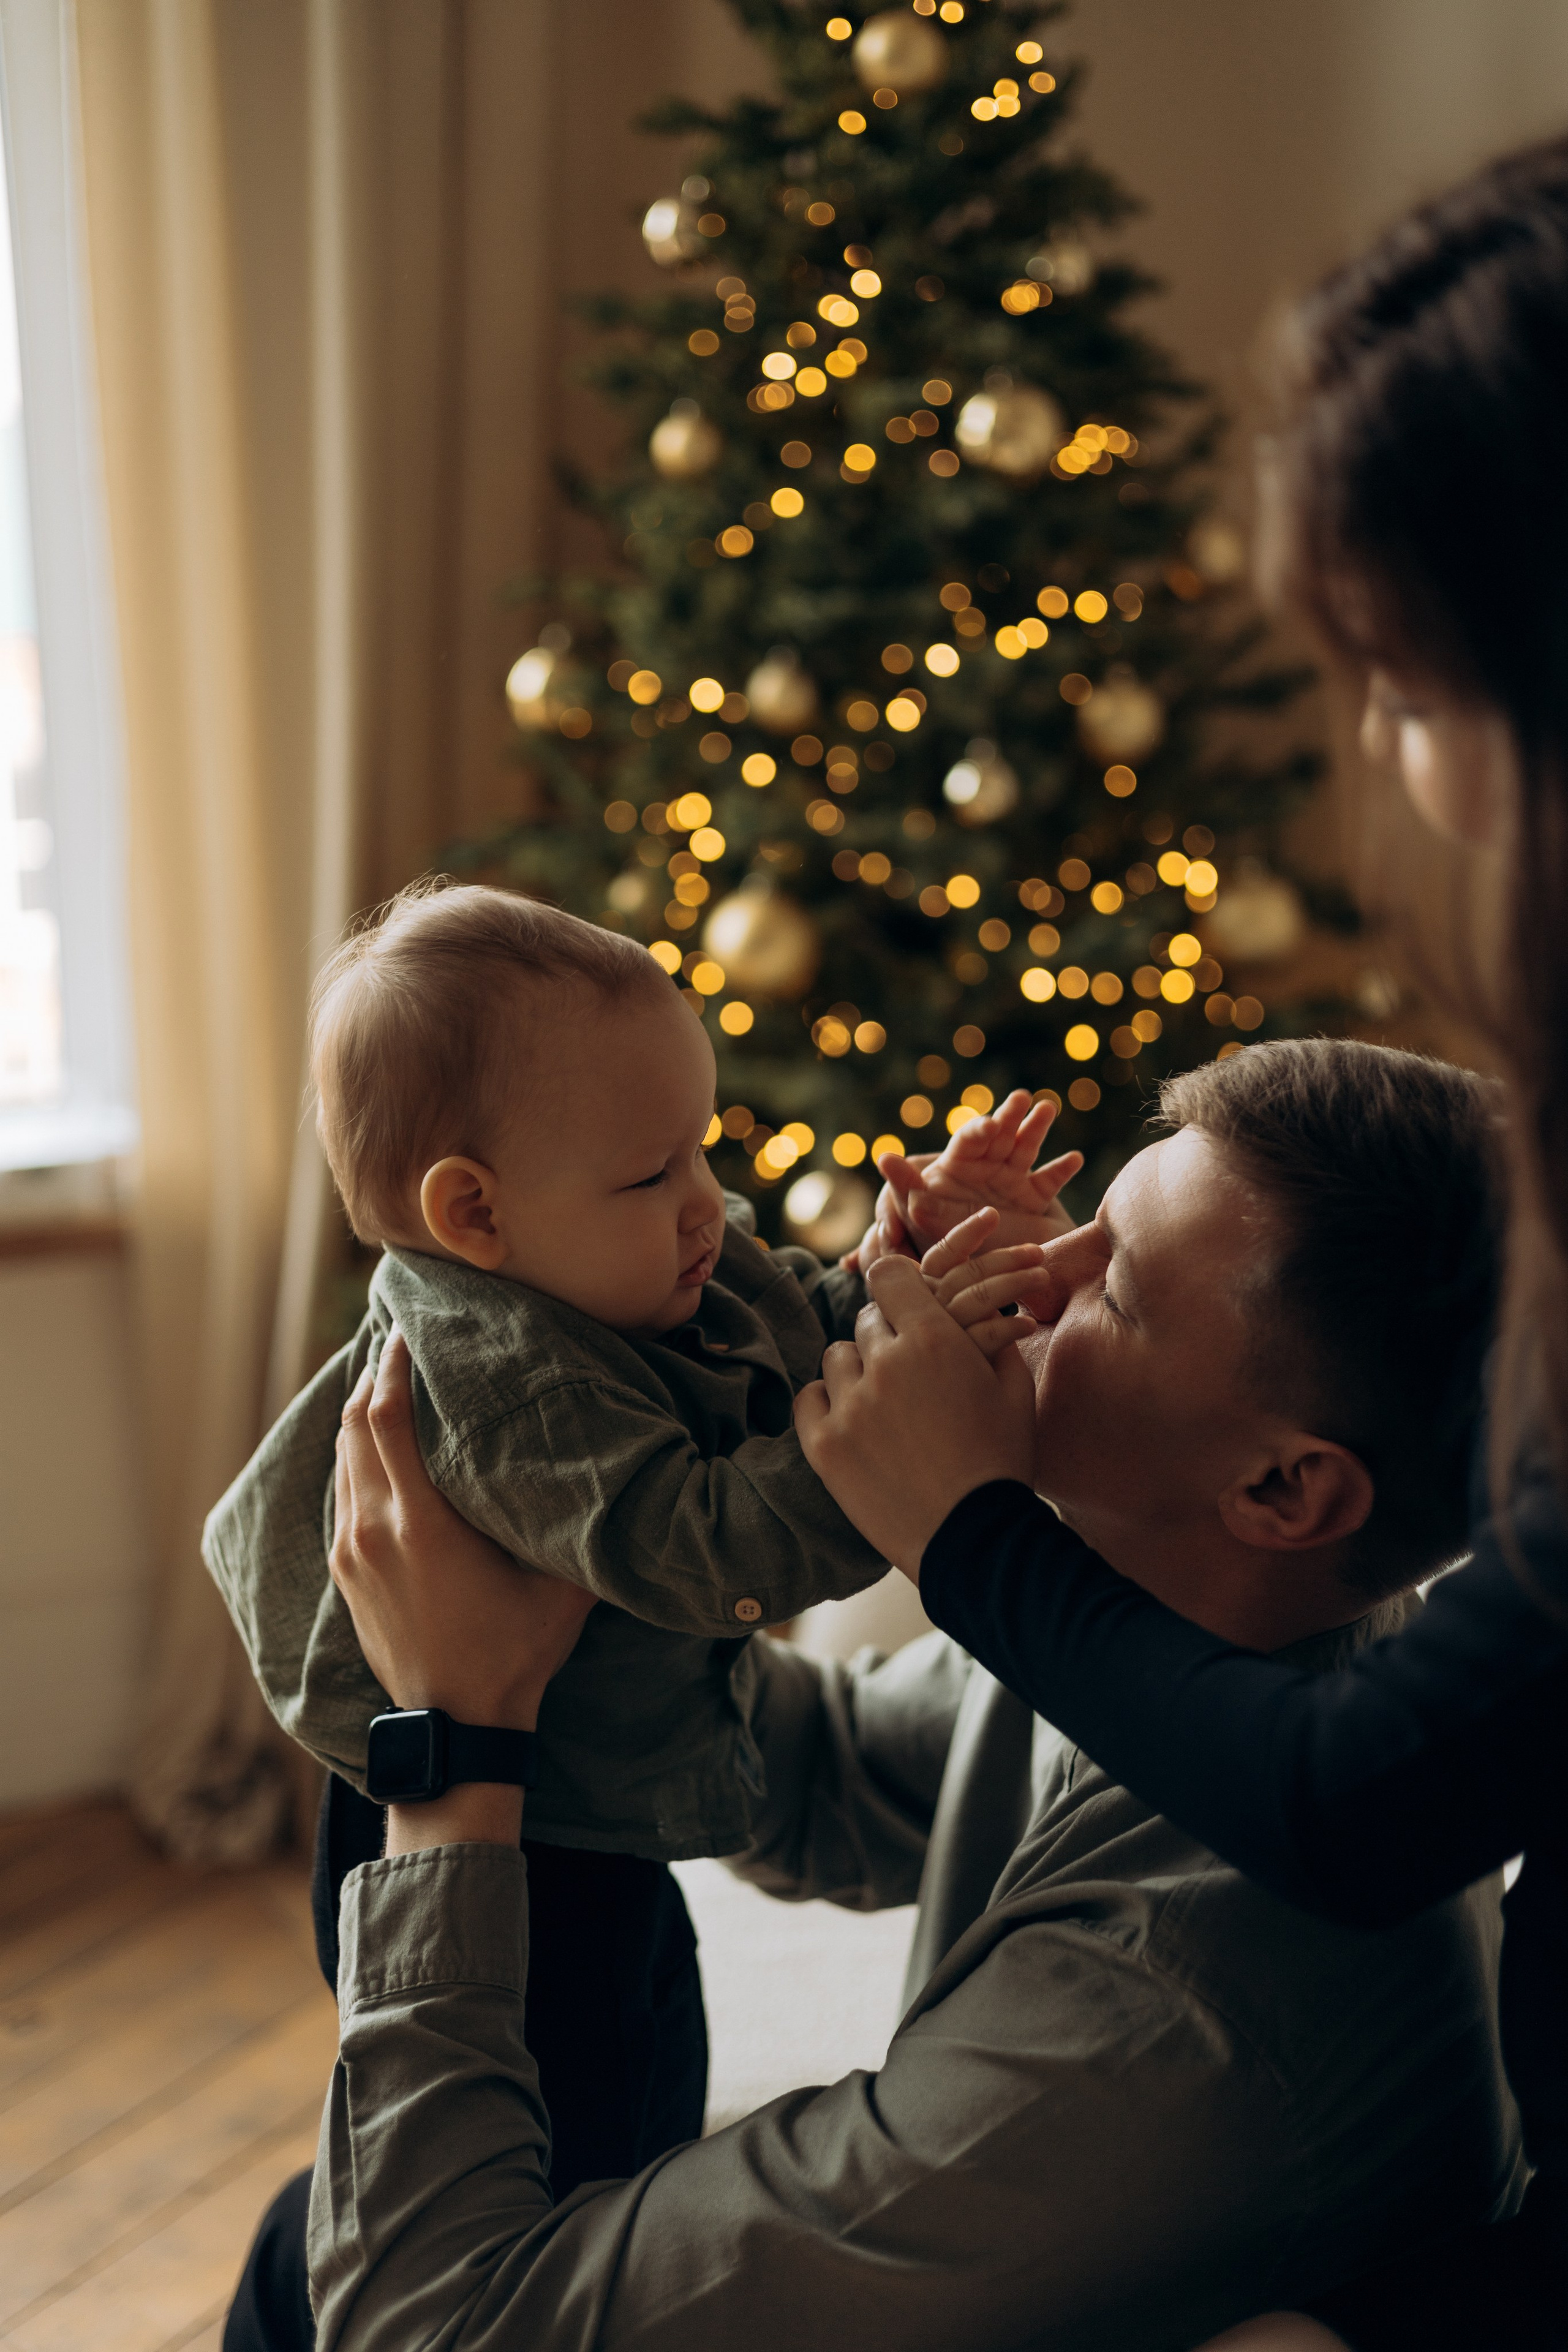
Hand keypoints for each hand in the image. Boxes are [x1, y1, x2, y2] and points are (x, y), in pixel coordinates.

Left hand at [331, 1330, 595, 1734]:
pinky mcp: (346, 1572)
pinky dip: (354, 1458)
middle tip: (398, 1343)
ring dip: (359, 1417)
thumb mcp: (560, 1587)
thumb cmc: (514, 1651)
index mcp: (420, 1523)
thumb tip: (618, 1472)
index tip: (405, 1331)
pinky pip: (340, 1494)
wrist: (457, 1724)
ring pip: (341, 1459)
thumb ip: (576, 1527)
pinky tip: (376, 1448)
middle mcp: (373, 1530)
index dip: (390, 1367)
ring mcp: (352, 1552)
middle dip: (371, 1378)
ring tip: (386, 1384)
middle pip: (353, 1427)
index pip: (386, 1420)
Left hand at [795, 1254, 1036, 1577]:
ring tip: (886, 1404)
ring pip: (838, 1357)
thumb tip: (982, 1304)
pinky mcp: (823, 1445)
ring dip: (859, 1370)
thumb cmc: (1002, 1462)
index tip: (906, 1305)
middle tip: (911, 1373)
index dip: (898, 1287)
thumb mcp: (1015, 1390)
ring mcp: (849, 1405)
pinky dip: (827, 1403)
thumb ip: (995, 1336)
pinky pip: (809, 1397)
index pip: (889, 1275)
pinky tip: (853, 1421)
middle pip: (867, 1320)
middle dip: (889, 1337)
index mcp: (934, 1339)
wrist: (974, 1538)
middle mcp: (885, 1363)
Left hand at [876, 1090, 1080, 1254]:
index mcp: (958, 1169)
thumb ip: (908, 1188)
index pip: (968, 1141)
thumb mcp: (926, 1218)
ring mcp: (1011, 1180)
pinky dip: (1063, 1169)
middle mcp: (984, 1169)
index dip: (978, 1130)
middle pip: (999, 1135)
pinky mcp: (1035, 1198)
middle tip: (1022, 1099)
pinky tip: (1074, 1158)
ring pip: (1025, 1147)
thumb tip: (884, 1157)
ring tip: (1046, 1108)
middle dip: (1010, 1115)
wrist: (981, 1287)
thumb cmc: (945, 1248)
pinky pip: (1050, 1180)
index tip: (989, 1126)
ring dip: (1035, 1126)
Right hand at [918, 1210, 1059, 1358]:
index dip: (965, 1234)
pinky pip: (984, 1339)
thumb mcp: (951, 1322)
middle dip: (1004, 1259)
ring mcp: (937, 1341)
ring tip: (1043, 1278)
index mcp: (919, 1299)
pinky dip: (1008, 1329)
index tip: (992, 1215)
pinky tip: (1028, 1325)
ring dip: (1013, 1284)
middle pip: (963, 1275)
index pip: (940, 1258)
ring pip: (974, 1300)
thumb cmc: (954, 1370)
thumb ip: (959, 1291)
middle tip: (1037, 1253)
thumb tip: (979, 1256)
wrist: (945, 1421)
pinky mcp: (955, 1368)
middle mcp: (923, 1316)